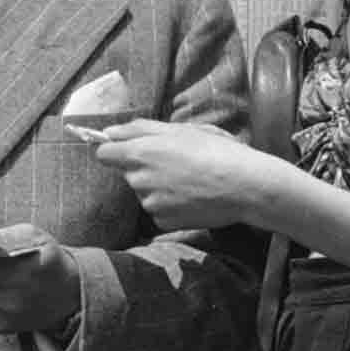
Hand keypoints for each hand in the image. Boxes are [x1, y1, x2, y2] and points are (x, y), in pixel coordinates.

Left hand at [96, 119, 269, 229]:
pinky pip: (158, 211)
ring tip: (190, 180)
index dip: (115, 151)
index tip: (128, 150)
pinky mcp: (163, 221)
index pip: (104, 154)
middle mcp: (140, 179)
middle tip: (176, 163)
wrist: (245, 185)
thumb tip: (109, 132)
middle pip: (129, 173)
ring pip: (145, 192)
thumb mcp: (181, 130)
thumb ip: (139, 129)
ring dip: (159, 187)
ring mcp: (151, 203)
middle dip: (145, 168)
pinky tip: (192, 197)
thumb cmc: (217, 151)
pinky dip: (170, 205)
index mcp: (141, 152)